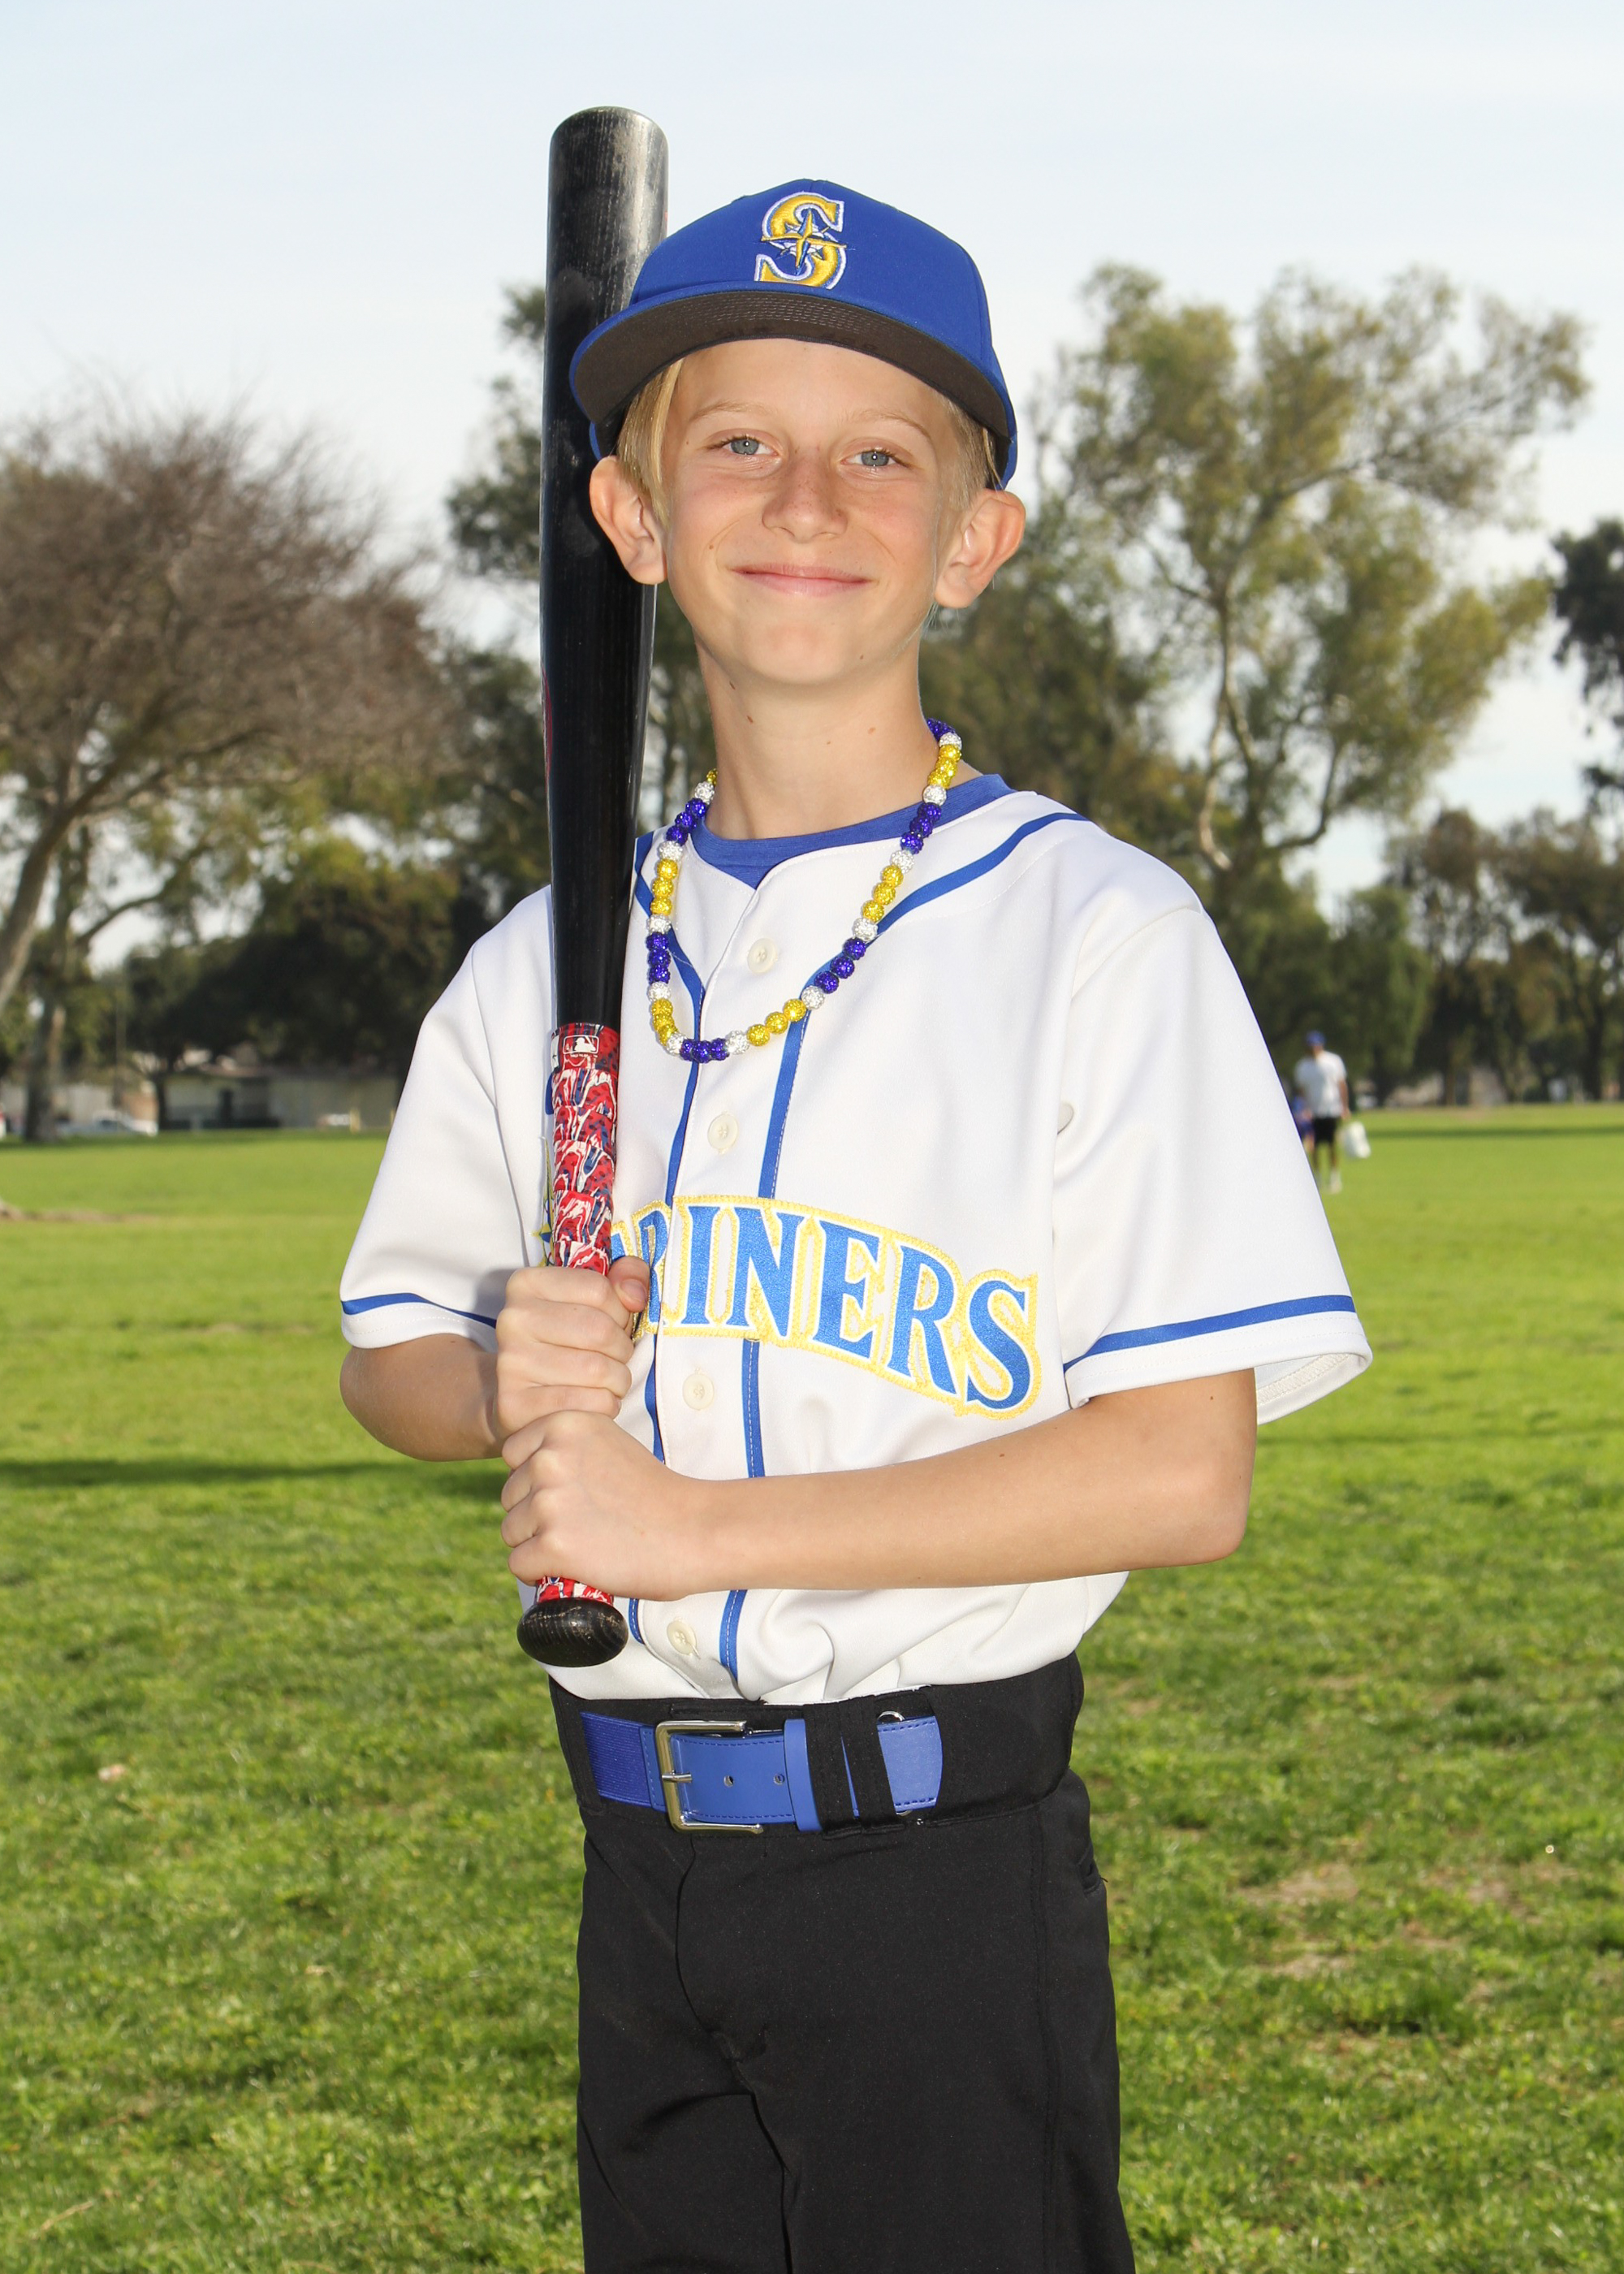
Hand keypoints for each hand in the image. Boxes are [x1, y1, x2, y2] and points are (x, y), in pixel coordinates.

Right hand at [493, 1257, 650, 1439]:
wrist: (520, 1396)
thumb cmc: (566, 1343)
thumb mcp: (592, 1300)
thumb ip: (625, 1278)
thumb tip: (636, 1294)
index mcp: (527, 1284)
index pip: (598, 1290)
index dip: (620, 1312)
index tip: (613, 1325)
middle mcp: (512, 1319)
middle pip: (599, 1330)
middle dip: (622, 1349)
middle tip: (616, 1359)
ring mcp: (510, 1363)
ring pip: (597, 1370)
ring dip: (618, 1380)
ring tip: (609, 1381)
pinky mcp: (516, 1404)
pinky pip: (588, 1403)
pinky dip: (607, 1405)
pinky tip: (598, 1402)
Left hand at [498, 1409, 708, 1600]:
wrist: (693, 1530)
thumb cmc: (654, 1492)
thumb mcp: (609, 1443)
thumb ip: (567, 1448)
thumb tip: (527, 1471)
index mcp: (563, 1424)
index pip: (513, 1455)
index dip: (535, 1480)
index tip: (570, 1493)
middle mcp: (549, 1458)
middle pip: (509, 1495)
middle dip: (535, 1514)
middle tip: (583, 1522)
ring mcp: (549, 1502)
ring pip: (511, 1531)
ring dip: (538, 1544)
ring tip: (583, 1542)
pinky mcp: (552, 1545)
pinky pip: (519, 1564)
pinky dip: (542, 1572)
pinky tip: (575, 1565)